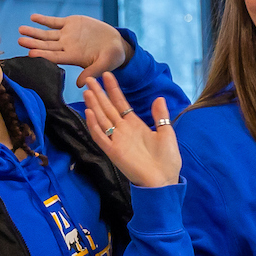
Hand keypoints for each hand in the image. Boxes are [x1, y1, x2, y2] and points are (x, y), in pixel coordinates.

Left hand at [17, 13, 129, 87]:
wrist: (116, 43)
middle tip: (20, 41)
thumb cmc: (112, 57)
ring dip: (34, 32)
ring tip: (21, 29)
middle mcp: (66, 47)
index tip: (30, 54)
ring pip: (47, 34)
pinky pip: (55, 21)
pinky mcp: (71, 23)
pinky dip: (44, 20)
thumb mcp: (105, 65)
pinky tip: (33, 18)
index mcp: (73, 57)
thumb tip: (79, 85)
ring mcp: (67, 35)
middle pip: (46, 46)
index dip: (42, 55)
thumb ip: (92, 72)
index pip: (54, 57)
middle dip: (33, 43)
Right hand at [80, 71, 181, 188]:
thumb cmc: (167, 160)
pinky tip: (89, 113)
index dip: (114, 89)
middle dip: (99, 93)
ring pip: (102, 119)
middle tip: (89, 78)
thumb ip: (160, 115)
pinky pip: (101, 137)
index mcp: (135, 125)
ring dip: (94, 106)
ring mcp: (117, 141)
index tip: (107, 75)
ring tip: (87, 91)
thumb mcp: (166, 133)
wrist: (165, 180)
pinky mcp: (114, 152)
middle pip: (108, 108)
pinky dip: (94, 126)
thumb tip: (158, 97)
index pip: (121, 103)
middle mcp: (123, 131)